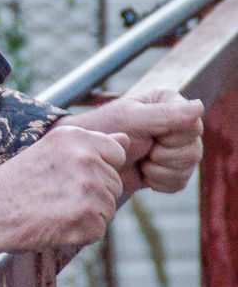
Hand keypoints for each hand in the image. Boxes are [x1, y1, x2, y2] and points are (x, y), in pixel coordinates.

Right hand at [0, 125, 126, 253]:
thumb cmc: (14, 182)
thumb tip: (126, 140)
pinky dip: (79, 233)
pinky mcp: (88, 218)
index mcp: (75, 137)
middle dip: (92, 194)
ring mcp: (88, 189)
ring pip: (108, 208)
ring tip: (52, 209)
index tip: (66, 175)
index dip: (95, 169)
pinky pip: (98, 230)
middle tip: (54, 195)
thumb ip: (92, 145)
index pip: (115, 153)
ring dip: (86, 215)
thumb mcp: (50, 150)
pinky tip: (53, 224)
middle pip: (113, 183)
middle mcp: (85, 158)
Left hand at [52, 89, 203, 194]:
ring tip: (140, 160)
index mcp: (169, 103)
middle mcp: (177, 124)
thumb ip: (165, 114)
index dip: (172, 138)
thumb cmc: (103, 130)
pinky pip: (180, 183)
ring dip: (160, 170)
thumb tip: (199, 106)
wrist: (88, 158)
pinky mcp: (168, 169)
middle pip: (194, 151)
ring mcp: (174, 147)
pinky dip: (159, 182)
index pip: (193, 127)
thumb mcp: (131, 118)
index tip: (148, 136)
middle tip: (142, 150)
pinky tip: (143, 172)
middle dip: (164, 157)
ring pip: (188, 168)